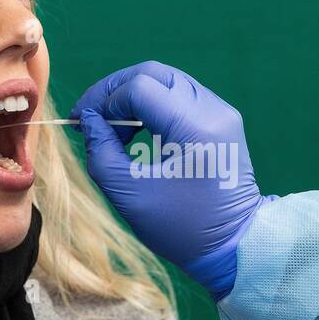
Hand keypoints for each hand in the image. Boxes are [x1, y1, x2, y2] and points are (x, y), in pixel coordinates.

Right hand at [69, 61, 274, 298]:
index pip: (138, 88)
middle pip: (153, 73)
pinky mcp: (222, 120)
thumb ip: (102, 151)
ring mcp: (222, 112)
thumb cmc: (183, 229)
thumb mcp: (130, 194)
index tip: (82, 122)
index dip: (103, 99)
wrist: (235, 246)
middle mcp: (213, 111)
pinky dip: (152, 105)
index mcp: (195, 127)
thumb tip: (90, 120)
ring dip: (133, 96)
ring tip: (112, 127)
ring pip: (167, 81)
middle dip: (115, 90)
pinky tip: (136, 131)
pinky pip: (180, 96)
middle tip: (91, 115)